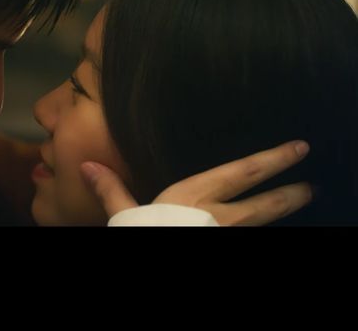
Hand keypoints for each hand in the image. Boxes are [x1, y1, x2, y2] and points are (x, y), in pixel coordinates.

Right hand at [80, 140, 312, 225]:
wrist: (156, 252)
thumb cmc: (145, 231)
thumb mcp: (124, 215)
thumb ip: (111, 190)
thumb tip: (87, 165)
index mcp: (194, 197)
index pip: (240, 173)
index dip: (271, 160)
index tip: (298, 149)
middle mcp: (219, 216)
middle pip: (263, 202)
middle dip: (290, 192)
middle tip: (314, 184)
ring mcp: (226, 236)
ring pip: (263, 223)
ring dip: (284, 211)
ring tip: (304, 200)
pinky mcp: (226, 246)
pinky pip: (251, 237)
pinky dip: (264, 230)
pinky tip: (270, 228)